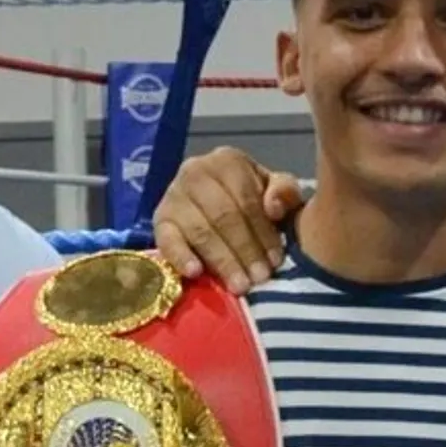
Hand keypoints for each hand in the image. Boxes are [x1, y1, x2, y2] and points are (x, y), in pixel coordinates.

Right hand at [152, 146, 305, 295]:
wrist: (223, 202)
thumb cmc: (257, 198)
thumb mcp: (278, 191)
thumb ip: (285, 192)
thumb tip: (273, 208)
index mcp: (227, 161)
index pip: (246, 199)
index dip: (263, 232)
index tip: (276, 261)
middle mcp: (195, 171)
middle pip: (223, 215)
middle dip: (244, 250)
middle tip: (260, 278)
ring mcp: (174, 194)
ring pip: (200, 230)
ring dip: (222, 260)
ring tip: (239, 285)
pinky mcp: (160, 219)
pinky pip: (166, 239)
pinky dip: (180, 256)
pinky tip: (196, 273)